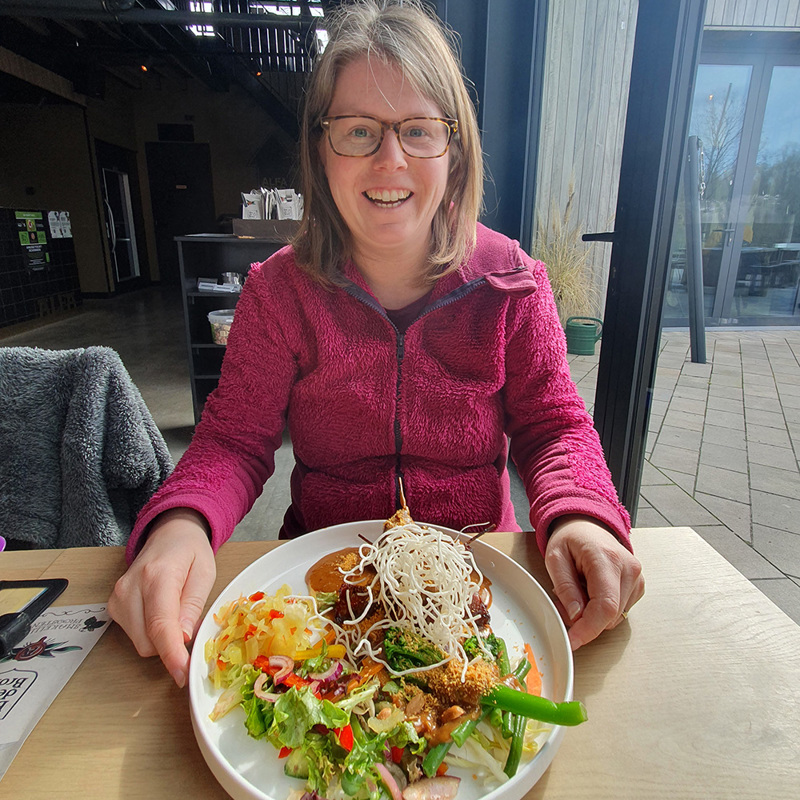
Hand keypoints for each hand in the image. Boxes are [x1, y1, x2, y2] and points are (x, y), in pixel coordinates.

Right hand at [108, 508, 215, 687]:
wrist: (170, 533)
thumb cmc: (190, 551)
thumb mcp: (204, 573)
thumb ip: (193, 605)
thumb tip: (182, 639)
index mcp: (157, 576)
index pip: (160, 624)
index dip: (171, 654)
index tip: (182, 674)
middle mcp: (130, 588)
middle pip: (147, 641)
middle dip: (171, 645)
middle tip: (191, 625)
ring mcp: (117, 597)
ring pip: (140, 643)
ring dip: (161, 639)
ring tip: (176, 609)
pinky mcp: (113, 606)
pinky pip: (134, 635)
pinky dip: (151, 633)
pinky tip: (160, 611)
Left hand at [544, 515, 643, 649]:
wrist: (588, 526)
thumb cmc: (571, 539)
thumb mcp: (555, 558)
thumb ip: (565, 587)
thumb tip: (575, 616)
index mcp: (607, 558)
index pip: (605, 605)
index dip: (588, 629)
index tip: (572, 641)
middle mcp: (629, 569)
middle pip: (610, 615)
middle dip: (584, 620)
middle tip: (564, 601)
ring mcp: (637, 578)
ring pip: (615, 617)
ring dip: (593, 614)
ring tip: (578, 590)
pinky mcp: (638, 586)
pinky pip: (619, 611)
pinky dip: (602, 609)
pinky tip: (592, 590)